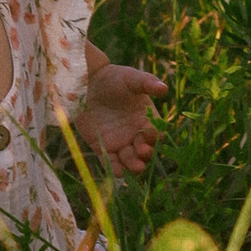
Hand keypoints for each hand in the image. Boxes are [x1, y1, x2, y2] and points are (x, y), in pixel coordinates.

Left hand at [74, 57, 168, 176]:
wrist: (87, 83)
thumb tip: (164, 88)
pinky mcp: (102, 147)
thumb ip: (147, 83)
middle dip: (145, 154)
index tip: (148, 136)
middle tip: (141, 153)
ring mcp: (119, 142)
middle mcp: (134, 133)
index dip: (153, 137)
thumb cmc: (113, 78)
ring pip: (129, 160)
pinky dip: (114, 168)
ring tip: (135, 168)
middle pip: (144, 151)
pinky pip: (110, 162)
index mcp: (145, 119)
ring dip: (133, 166)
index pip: (154, 133)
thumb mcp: (131, 78)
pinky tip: (117, 172)